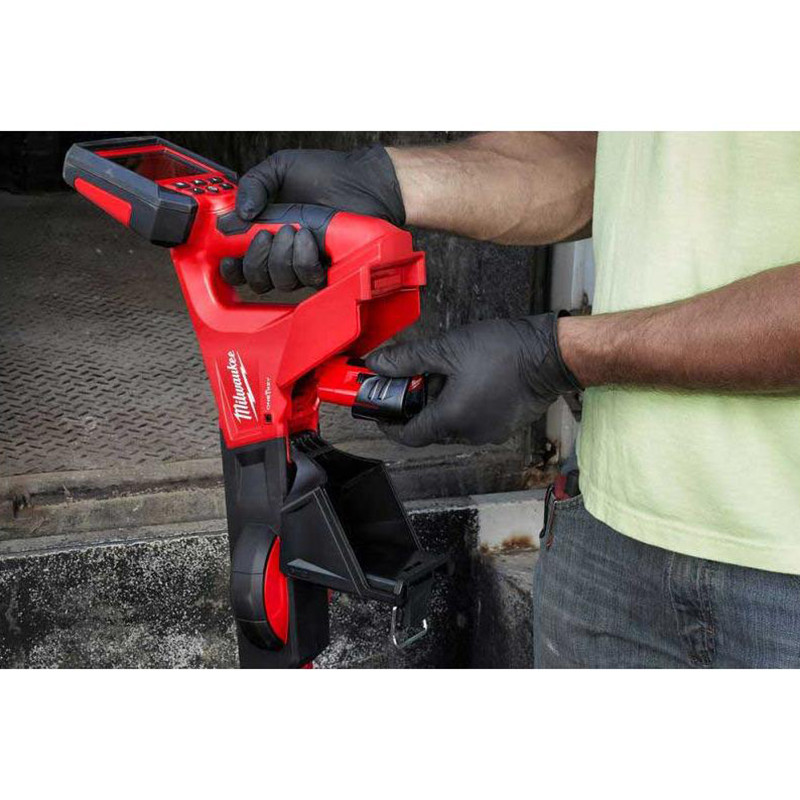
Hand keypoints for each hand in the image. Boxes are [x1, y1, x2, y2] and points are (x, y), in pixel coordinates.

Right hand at [220, 146, 404, 292]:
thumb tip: (240, 213)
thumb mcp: (280, 168)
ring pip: (279, 281)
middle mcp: (282, 252)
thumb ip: (253, 184)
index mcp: (265, 231)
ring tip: (294, 229)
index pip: (240, 263)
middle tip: (266, 234)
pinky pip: (307, 278)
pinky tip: (309, 238)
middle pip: (256, 279)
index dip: (229, 268)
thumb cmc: (327, 174)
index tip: (227, 258)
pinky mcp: (325, 270)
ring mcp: (303, 263)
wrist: (365, 182)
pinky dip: (303, 259)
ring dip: (281, 256)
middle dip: (255, 260)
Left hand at [365, 314, 581, 446]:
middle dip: (418, 406)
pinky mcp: (504, 426)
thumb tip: (378, 364)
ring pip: (452, 425)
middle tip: (414, 379)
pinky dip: (463, 406)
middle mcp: (470, 433)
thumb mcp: (447, 349)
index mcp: (452, 419)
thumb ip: (408, 359)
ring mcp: (489, 432)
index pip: (408, 436)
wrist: (551, 354)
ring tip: (446, 373)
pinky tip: (468, 379)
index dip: (389, 424)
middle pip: (430, 429)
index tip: (381, 411)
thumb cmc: (504, 351)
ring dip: (441, 405)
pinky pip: (473, 421)